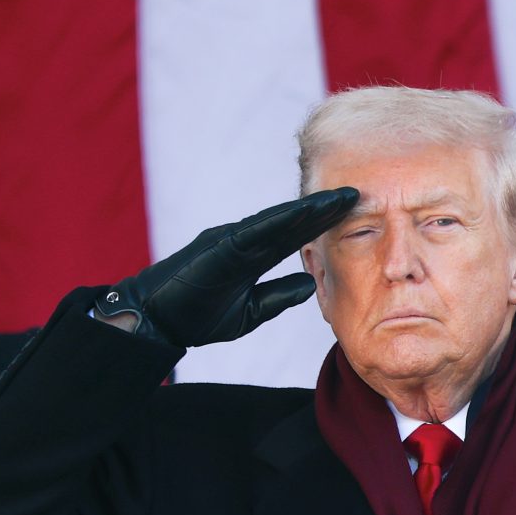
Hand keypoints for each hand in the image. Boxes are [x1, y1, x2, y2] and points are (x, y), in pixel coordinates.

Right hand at [95, 188, 359, 346]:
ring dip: (309, 209)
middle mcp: (243, 240)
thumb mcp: (250, 310)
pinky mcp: (218, 248)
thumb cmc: (197, 314)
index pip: (294, 235)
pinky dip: (278, 222)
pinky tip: (302, 213)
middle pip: (291, 221)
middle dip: (324, 209)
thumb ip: (278, 295)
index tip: (354, 213)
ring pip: (277, 221)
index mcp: (251, 254)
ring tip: (339, 198)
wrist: (157, 320)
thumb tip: (310, 284)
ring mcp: (230, 241)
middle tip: (358, 193)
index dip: (323, 223)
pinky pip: (253, 232)